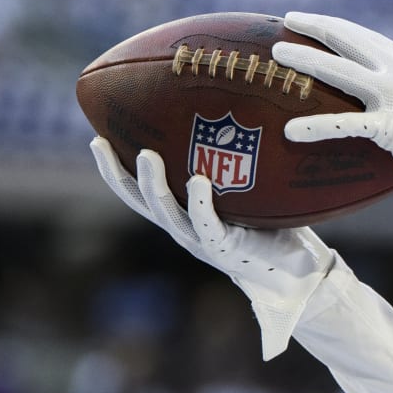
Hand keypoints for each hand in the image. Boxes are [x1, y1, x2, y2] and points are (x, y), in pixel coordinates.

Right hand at [91, 137, 334, 358]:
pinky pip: (207, 223)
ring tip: (147, 155)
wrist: (295, 275)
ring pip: (166, 212)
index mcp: (182, 217)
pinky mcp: (225, 246)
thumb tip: (238, 117)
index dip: (114, 169)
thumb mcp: (246, 196)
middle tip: (101, 142)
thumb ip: (235, 168)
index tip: (97, 138)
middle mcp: (184, 229)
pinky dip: (200, 202)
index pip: (139, 193)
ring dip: (153, 184)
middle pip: (138, 202)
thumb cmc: (271, 230)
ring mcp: (201, 240)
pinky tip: (199, 180)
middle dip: (116, 174)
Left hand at [276, 12, 392, 205]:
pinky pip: (344, 124)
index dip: (334, 25)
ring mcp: (392, 96)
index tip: (310, 20)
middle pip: (346, 39)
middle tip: (286, 22)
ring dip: (304, 60)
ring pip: (338, 70)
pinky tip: (291, 132)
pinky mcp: (390, 126)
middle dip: (313, 27)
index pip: (364, 36)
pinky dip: (315, 127)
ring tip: (276, 57)